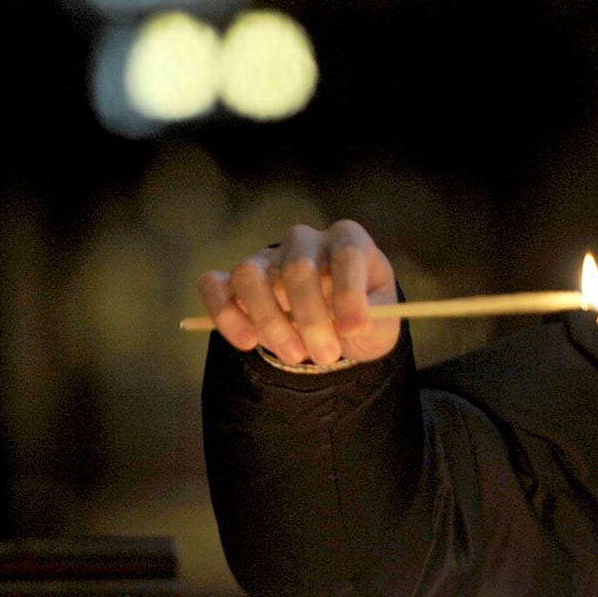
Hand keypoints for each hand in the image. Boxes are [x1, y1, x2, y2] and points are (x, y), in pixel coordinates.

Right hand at [196, 220, 400, 367]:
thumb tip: (354, 324)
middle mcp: (304, 241)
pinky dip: (224, 314)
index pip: (346, 254)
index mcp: (347, 241)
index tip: (352, 329)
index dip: (348, 292)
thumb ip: (375, 319)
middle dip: (310, 318)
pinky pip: (213, 286)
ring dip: (269, 320)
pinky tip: (246, 342)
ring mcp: (266, 258)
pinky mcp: (234, 280)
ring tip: (294, 355)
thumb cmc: (364, 315)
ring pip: (250, 274)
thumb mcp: (384, 320)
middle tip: (326, 356)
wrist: (337, 324)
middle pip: (297, 268)